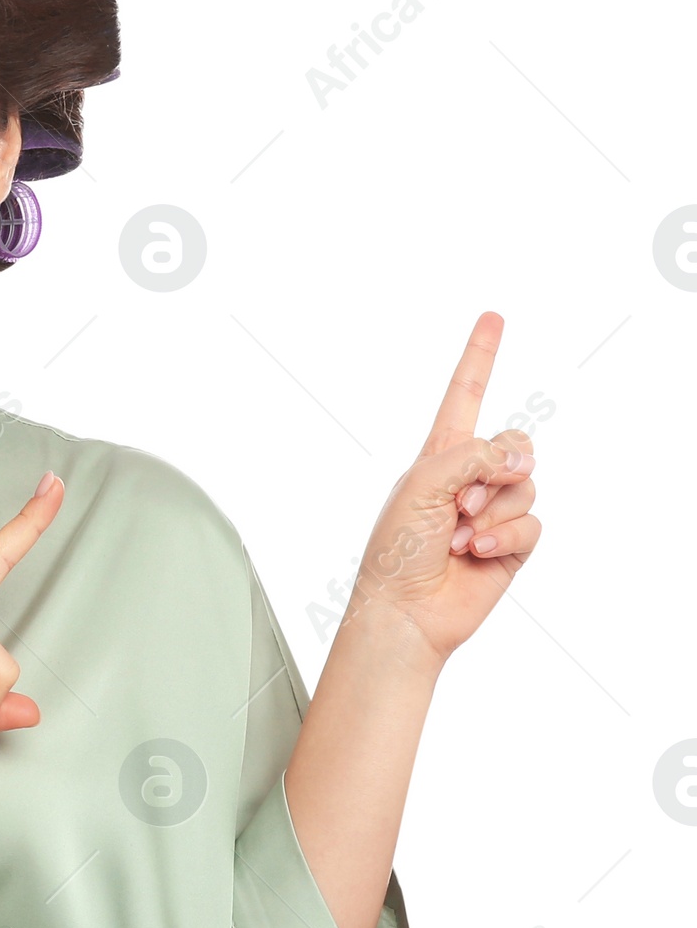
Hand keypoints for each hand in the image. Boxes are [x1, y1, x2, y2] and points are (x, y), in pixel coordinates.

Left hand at [343, 310, 541, 667]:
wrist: (404, 610)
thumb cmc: (395, 550)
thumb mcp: (421, 484)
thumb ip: (470, 455)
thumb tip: (517, 456)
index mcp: (437, 454)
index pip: (464, 395)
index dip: (480, 357)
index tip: (493, 317)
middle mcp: (468, 476)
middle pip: (514, 441)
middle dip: (494, 469)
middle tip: (457, 504)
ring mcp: (492, 510)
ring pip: (525, 484)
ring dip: (490, 511)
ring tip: (456, 535)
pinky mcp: (511, 543)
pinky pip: (531, 522)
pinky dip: (504, 537)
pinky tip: (475, 552)